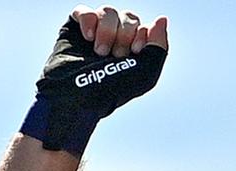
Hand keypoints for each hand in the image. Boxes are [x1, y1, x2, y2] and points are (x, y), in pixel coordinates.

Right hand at [22, 8, 170, 154]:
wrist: (76, 95)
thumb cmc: (110, 91)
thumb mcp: (146, 74)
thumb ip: (159, 46)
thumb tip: (161, 19)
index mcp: (132, 52)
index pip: (145, 27)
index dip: (141, 35)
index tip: (133, 52)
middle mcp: (114, 41)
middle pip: (128, 16)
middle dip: (125, 34)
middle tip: (115, 56)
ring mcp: (94, 34)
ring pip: (108, 11)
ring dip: (107, 31)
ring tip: (99, 52)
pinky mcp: (73, 29)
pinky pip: (84, 10)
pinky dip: (89, 20)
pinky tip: (88, 38)